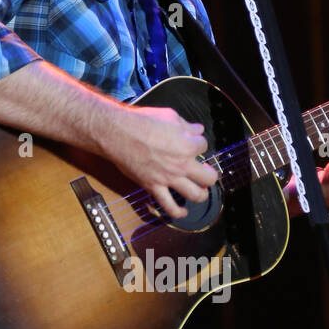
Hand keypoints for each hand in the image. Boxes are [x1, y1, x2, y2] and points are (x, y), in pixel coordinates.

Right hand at [99, 103, 218, 218]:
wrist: (118, 133)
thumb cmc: (142, 122)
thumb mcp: (170, 116)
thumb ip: (187, 126)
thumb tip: (198, 129)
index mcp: (188, 145)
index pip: (204, 146)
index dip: (199, 144)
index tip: (193, 143)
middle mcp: (182, 165)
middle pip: (209, 177)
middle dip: (210, 174)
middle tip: (205, 172)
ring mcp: (169, 178)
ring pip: (195, 195)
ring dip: (201, 194)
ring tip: (200, 191)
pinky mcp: (154, 187)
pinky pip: (169, 207)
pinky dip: (178, 212)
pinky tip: (183, 212)